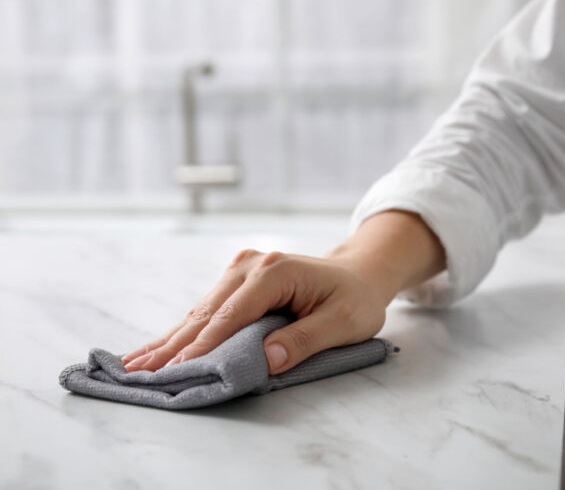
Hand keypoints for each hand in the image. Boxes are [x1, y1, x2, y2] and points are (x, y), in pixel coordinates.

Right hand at [122, 250, 386, 374]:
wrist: (358, 273)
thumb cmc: (355, 299)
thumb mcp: (343, 323)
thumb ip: (304, 340)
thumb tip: (266, 359)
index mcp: (275, 272)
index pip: (231, 315)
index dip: (203, 346)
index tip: (176, 369)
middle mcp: (251, 264)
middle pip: (207, 311)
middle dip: (173, 344)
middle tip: (137, 371)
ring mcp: (242, 267)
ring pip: (201, 309)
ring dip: (172, 338)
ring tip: (136, 362)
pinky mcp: (239, 277)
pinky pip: (209, 307)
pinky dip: (186, 329)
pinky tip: (162, 343)